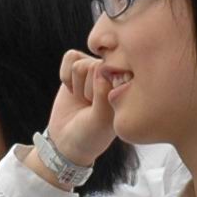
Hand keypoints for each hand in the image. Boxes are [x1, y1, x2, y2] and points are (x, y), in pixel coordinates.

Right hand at [43, 51, 119, 170]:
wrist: (68, 140)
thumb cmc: (92, 133)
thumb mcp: (102, 118)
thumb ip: (104, 92)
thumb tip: (98, 66)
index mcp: (129, 86)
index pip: (114, 74)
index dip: (102, 93)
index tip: (104, 110)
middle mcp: (116, 73)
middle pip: (94, 67)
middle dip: (87, 89)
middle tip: (90, 106)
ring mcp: (97, 68)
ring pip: (80, 63)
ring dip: (77, 86)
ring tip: (84, 100)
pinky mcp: (79, 64)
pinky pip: (70, 57)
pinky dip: (66, 77)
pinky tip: (73, 91)